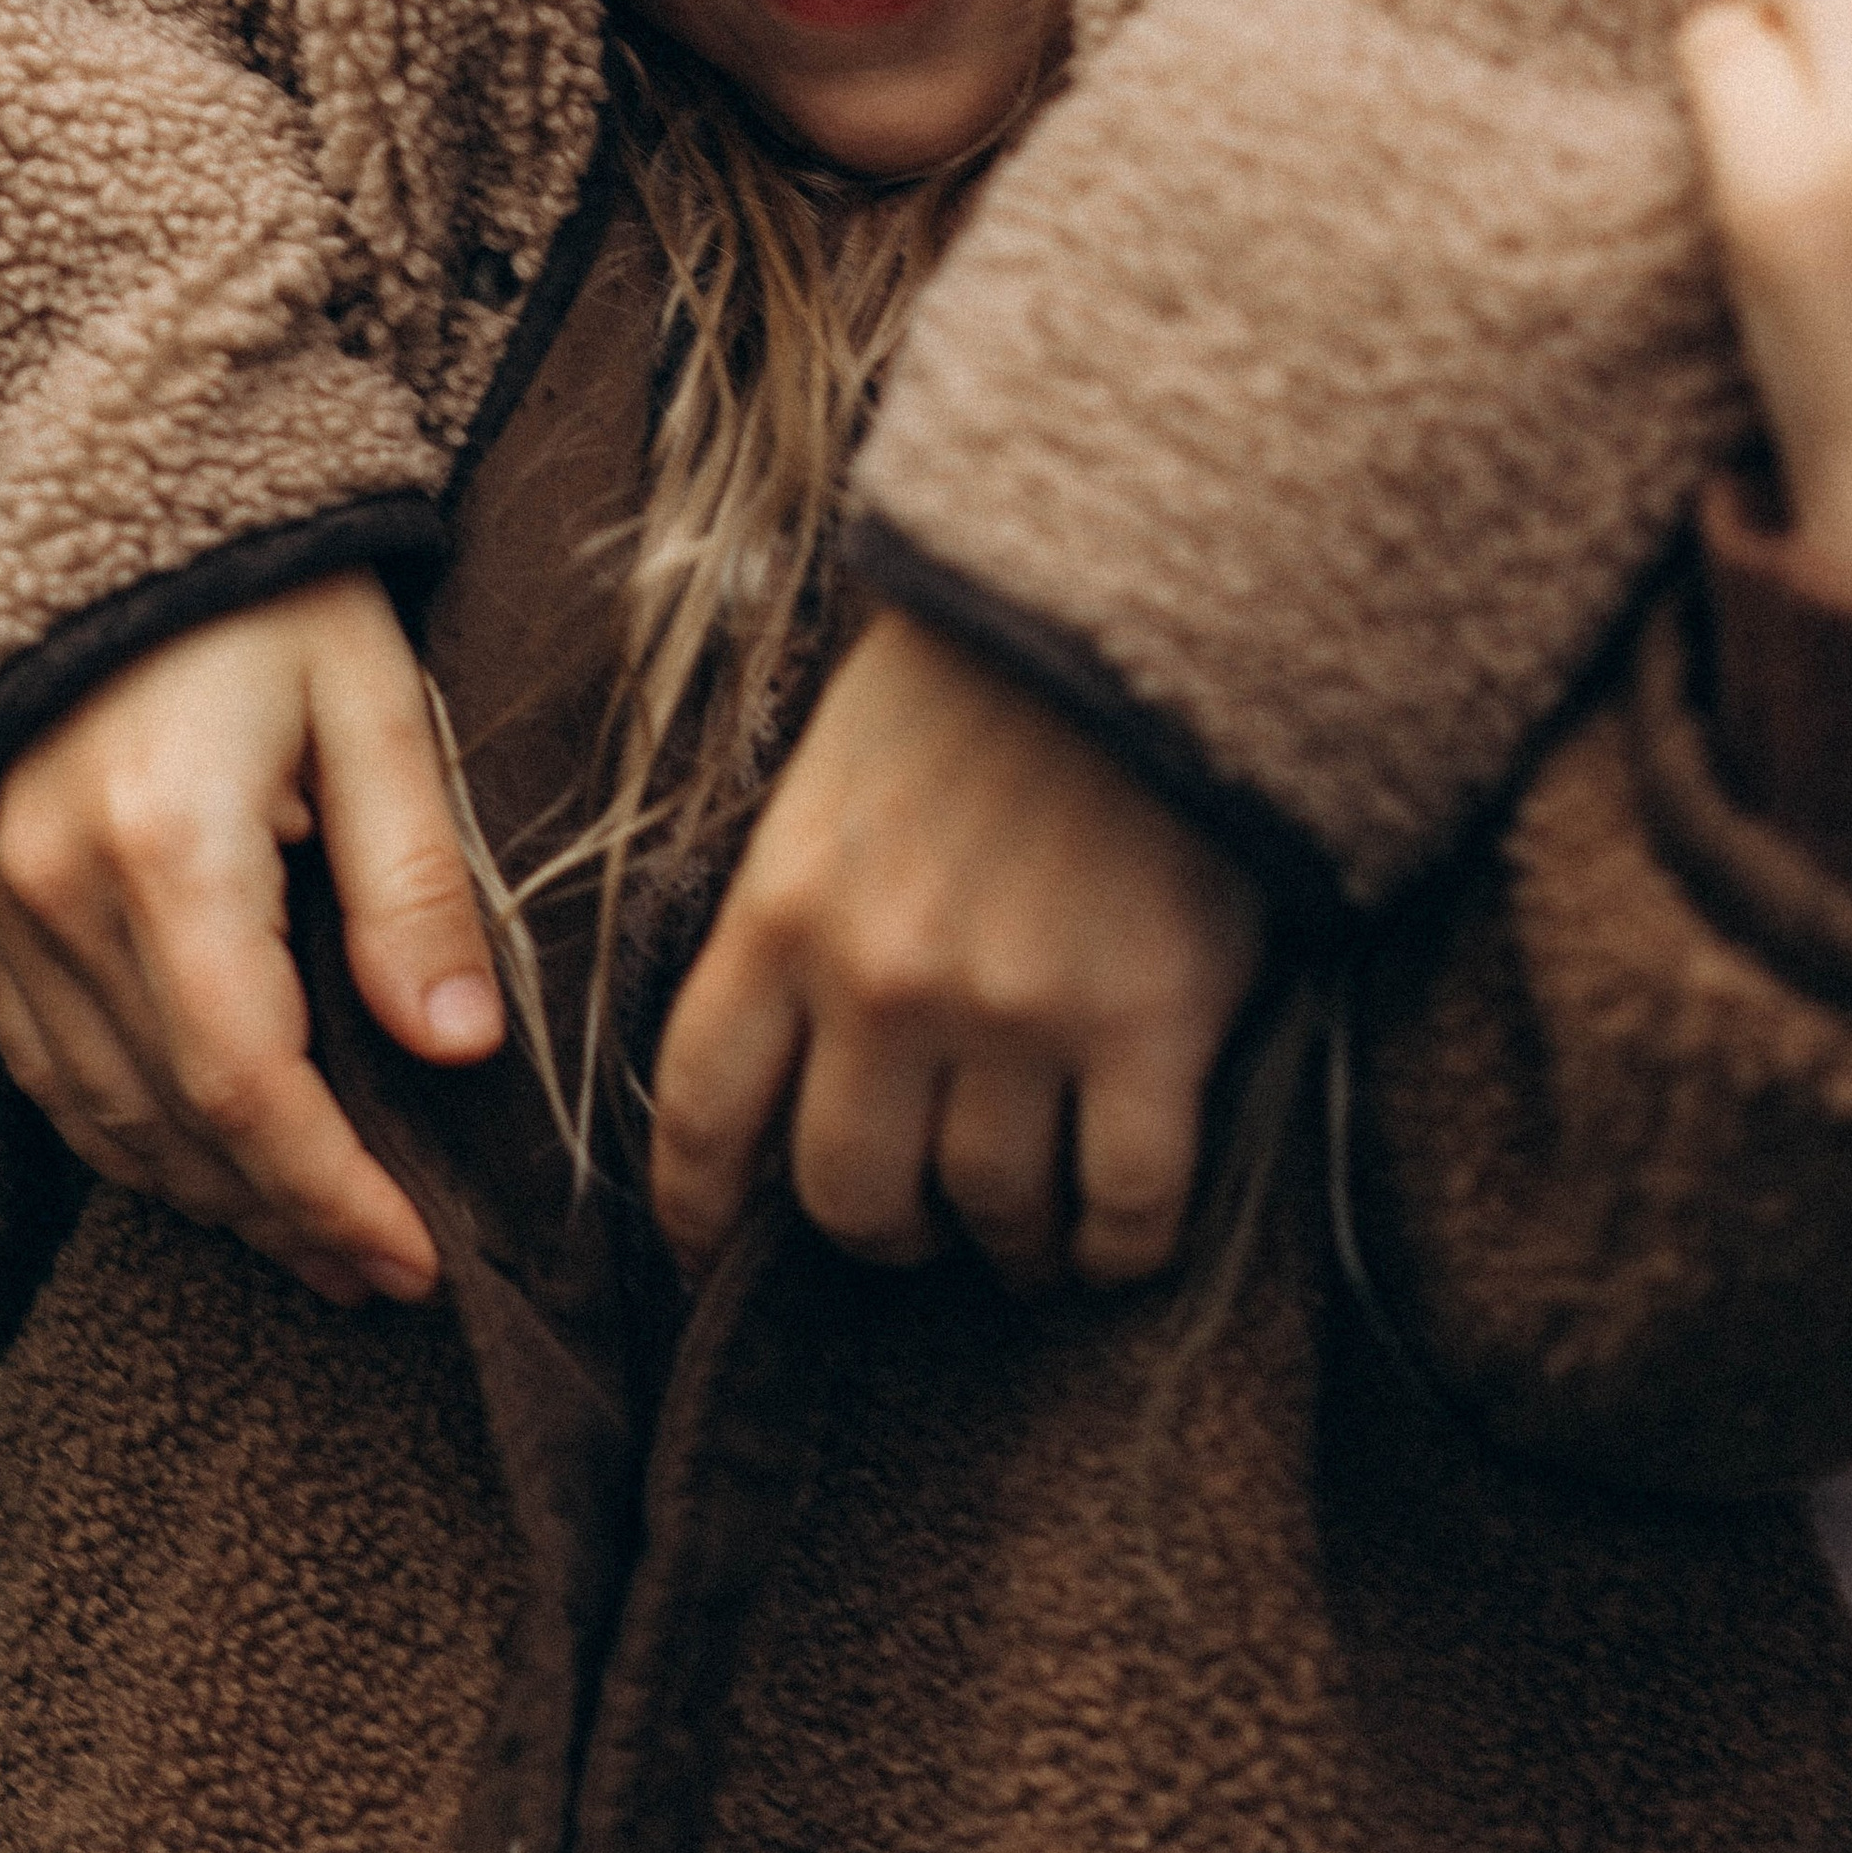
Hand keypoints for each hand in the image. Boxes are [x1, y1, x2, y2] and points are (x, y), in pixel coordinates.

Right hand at [0, 574, 505, 1305]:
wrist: (97, 482)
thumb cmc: (266, 583)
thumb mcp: (375, 702)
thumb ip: (415, 879)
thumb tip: (459, 1052)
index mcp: (166, 846)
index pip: (244, 1088)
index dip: (330, 1196)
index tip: (418, 1262)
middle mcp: (54, 893)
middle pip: (167, 1126)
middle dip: (283, 1222)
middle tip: (387, 1278)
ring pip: (95, 1116)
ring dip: (204, 1199)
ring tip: (316, 1244)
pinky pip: (41, 1066)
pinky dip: (126, 1136)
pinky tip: (206, 1160)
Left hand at [651, 607, 1261, 1290]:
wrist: (1131, 599)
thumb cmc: (973, 681)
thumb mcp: (828, 785)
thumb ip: (798, 914)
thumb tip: (789, 1044)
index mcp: (781, 914)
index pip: (703, 1112)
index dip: (704, 1212)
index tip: (721, 1254)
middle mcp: (880, 982)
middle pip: (850, 1195)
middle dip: (881, 1234)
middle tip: (918, 1228)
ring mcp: (1017, 1012)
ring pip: (991, 1208)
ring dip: (1007, 1244)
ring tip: (1028, 1234)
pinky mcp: (1148, 1024)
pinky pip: (1127, 1202)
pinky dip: (1118, 1247)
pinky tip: (1114, 1242)